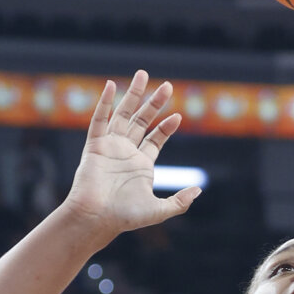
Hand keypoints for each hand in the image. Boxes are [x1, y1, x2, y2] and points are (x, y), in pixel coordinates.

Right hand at [63, 71, 200, 238]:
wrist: (96, 218)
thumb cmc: (124, 217)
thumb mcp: (158, 210)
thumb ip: (179, 202)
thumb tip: (198, 190)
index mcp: (141, 165)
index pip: (155, 139)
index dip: (166, 127)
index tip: (178, 116)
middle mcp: (126, 152)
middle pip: (142, 121)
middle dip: (154, 104)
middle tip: (168, 86)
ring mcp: (110, 146)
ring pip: (123, 114)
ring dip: (134, 95)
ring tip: (143, 74)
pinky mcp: (95, 145)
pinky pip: (100, 119)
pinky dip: (105, 103)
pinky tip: (112, 86)